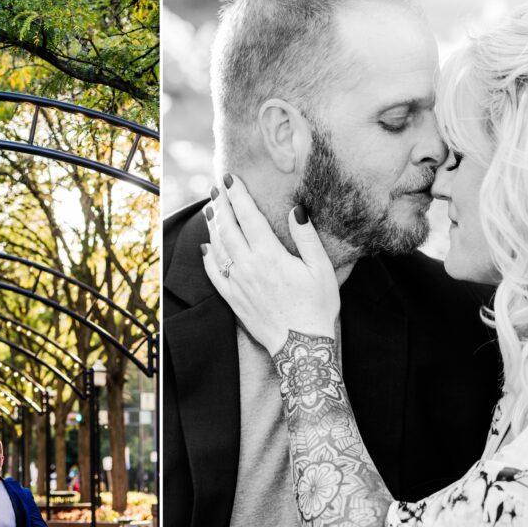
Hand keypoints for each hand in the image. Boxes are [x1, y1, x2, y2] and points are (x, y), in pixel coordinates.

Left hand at [202, 174, 340, 355]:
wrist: (302, 347)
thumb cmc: (317, 306)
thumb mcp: (321, 269)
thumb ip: (306, 237)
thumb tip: (296, 210)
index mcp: (270, 255)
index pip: (249, 217)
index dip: (238, 196)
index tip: (230, 179)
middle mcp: (249, 267)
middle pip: (229, 229)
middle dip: (221, 206)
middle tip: (215, 188)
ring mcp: (238, 285)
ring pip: (218, 249)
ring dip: (213, 228)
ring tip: (210, 210)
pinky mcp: (234, 300)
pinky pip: (214, 276)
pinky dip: (208, 259)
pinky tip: (206, 248)